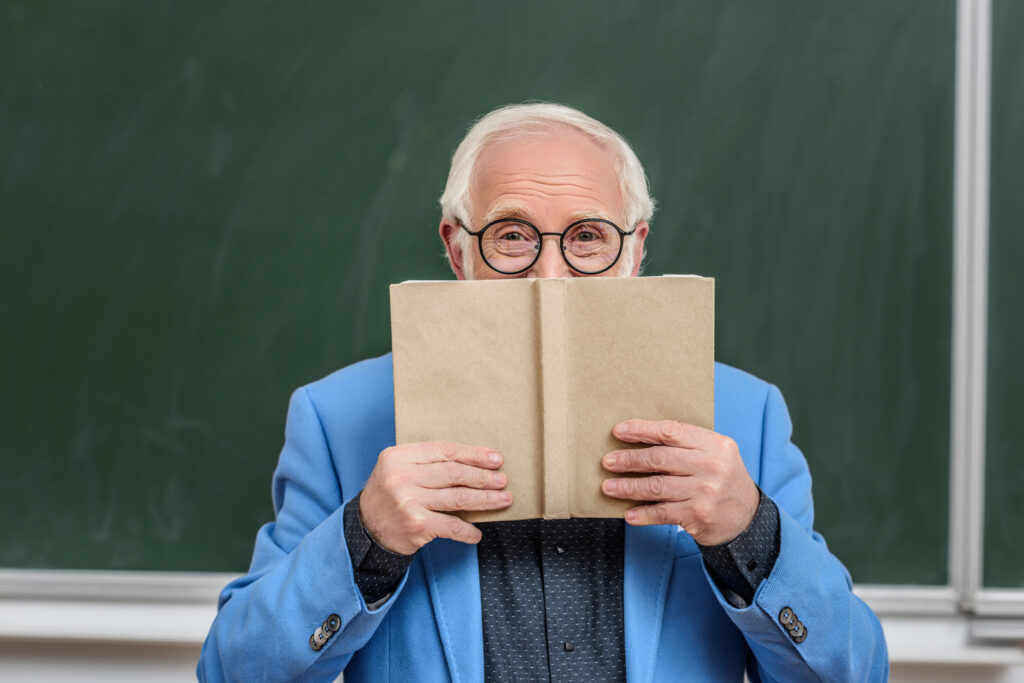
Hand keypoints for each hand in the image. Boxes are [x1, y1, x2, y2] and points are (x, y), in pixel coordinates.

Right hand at [359, 441, 512, 554]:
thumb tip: (473, 462)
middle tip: (503, 480)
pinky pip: (452, 526)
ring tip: (503, 499)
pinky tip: (477, 533)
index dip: (473, 454)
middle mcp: (402, 476)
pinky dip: (468, 530)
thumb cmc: (390, 496)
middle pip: (454, 473)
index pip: (444, 450)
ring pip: (458, 497)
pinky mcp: (416, 525)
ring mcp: (409, 501)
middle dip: (484, 476)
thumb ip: (427, 462)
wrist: (366, 530)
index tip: (494, 458)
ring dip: (485, 499)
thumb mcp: (399, 469)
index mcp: (399, 456)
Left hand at [601, 420, 758, 545]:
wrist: (748, 519)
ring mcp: (705, 491)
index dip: (642, 430)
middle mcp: (711, 466)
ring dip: (628, 488)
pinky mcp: (699, 515)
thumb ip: (687, 446)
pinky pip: (662, 512)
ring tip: (609, 487)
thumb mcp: (715, 456)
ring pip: (657, 486)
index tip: (619, 432)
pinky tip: (629, 514)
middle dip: (629, 460)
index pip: (672, 432)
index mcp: (715, 445)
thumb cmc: (723, 481)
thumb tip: (641, 441)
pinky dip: (642, 514)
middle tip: (608, 462)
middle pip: (660, 458)